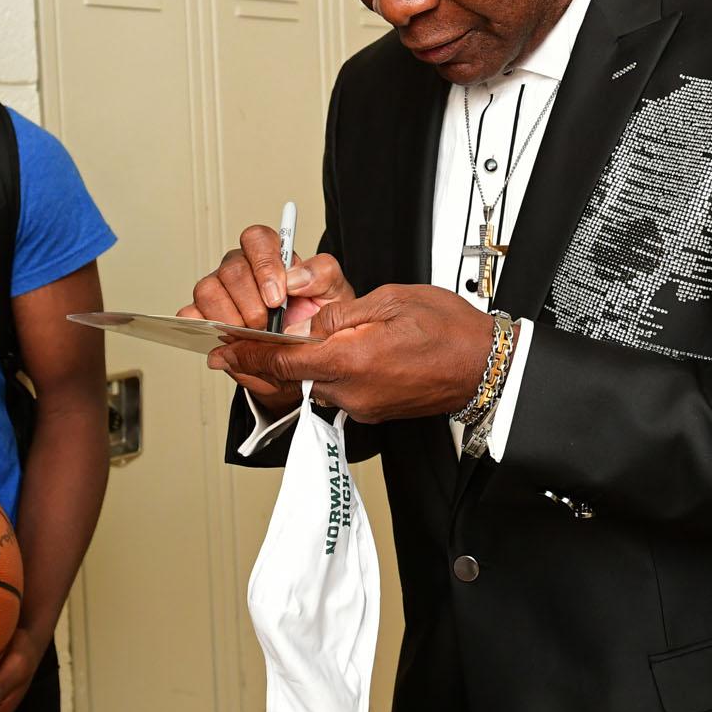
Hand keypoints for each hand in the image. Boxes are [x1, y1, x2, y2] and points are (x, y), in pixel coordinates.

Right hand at [179, 225, 354, 415]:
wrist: (302, 360)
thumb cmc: (317, 322)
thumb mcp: (334, 296)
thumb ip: (323, 275)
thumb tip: (294, 277)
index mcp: (271, 257)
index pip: (257, 239)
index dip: (264, 266)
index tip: (277, 297)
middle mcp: (241, 270)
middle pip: (231, 269)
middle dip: (250, 303)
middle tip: (266, 325)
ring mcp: (219, 292)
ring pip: (207, 289)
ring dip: (229, 317)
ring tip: (250, 336)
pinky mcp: (203, 317)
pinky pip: (189, 314)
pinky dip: (204, 327)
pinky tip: (228, 341)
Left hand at [210, 285, 496, 423]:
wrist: (485, 367)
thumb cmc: (449, 331)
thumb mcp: (390, 300)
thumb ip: (342, 314)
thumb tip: (309, 322)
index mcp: (352, 359)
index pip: (284, 361)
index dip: (250, 354)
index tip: (226, 349)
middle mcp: (353, 390)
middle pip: (294, 375)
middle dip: (271, 357)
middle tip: (245, 340)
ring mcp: (363, 405)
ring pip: (314, 383)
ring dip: (301, 365)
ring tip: (293, 343)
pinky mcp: (373, 410)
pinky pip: (337, 391)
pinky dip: (327, 373)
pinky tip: (334, 354)